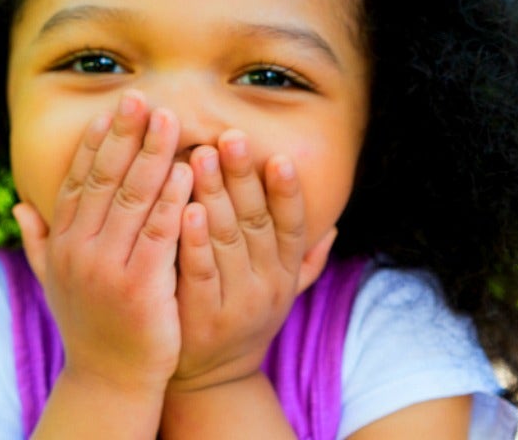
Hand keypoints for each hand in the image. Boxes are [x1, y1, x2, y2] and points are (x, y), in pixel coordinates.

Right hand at [13, 91, 192, 393]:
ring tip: (170, 119)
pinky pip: (159, 232)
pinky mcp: (140, 285)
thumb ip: (39, 242)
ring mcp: (107, 267)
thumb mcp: (55, 282)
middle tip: (142, 97)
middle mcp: (78, 249)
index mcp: (62, 243)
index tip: (112, 108)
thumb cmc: (90, 327)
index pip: (78, 180)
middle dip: (124, 135)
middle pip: (104, 179)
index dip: (96, 142)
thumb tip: (19, 208)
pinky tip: (186, 171)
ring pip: (132, 198)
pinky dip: (172, 199)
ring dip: (152, 155)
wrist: (108, 380)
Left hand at [169, 130, 334, 392]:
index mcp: (285, 272)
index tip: (280, 156)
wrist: (212, 381)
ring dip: (215, 194)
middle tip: (230, 136)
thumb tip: (334, 225)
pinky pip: (200, 272)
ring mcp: (236, 302)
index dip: (288, 192)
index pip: (292, 225)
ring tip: (201, 155)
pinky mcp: (202, 317)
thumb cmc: (242, 318)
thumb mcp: (282, 290)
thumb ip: (306, 259)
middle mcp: (267, 285)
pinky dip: (195, 239)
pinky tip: (184, 208)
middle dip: (243, 176)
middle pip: (257, 222)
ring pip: (228, 240)